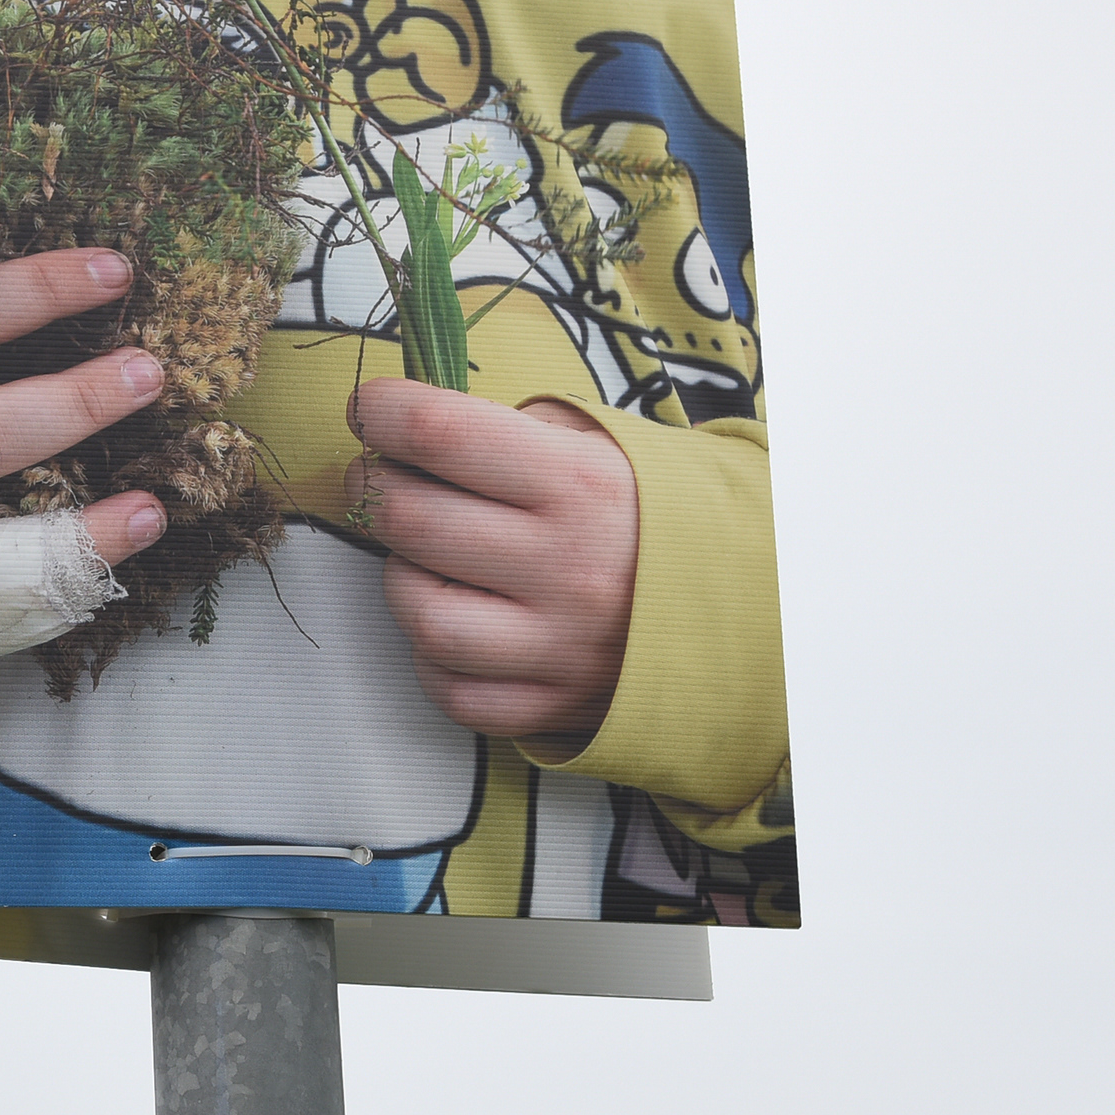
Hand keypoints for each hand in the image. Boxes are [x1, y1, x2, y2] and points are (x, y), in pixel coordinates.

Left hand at [345, 380, 636, 741]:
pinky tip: (453, 620)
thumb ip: (509, 434)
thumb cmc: (646, 512)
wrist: (743, 604)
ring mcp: (558, 646)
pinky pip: (453, 690)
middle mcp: (567, 566)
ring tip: (419, 557)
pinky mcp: (551, 705)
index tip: (372, 408)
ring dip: (400, 577)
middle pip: (414, 520)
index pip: (442, 433)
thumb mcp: (602, 447)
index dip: (383, 411)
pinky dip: (433, 657)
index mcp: (579, 484)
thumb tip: (408, 426)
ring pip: (423, 615)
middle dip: (375, 488)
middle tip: (381, 478)